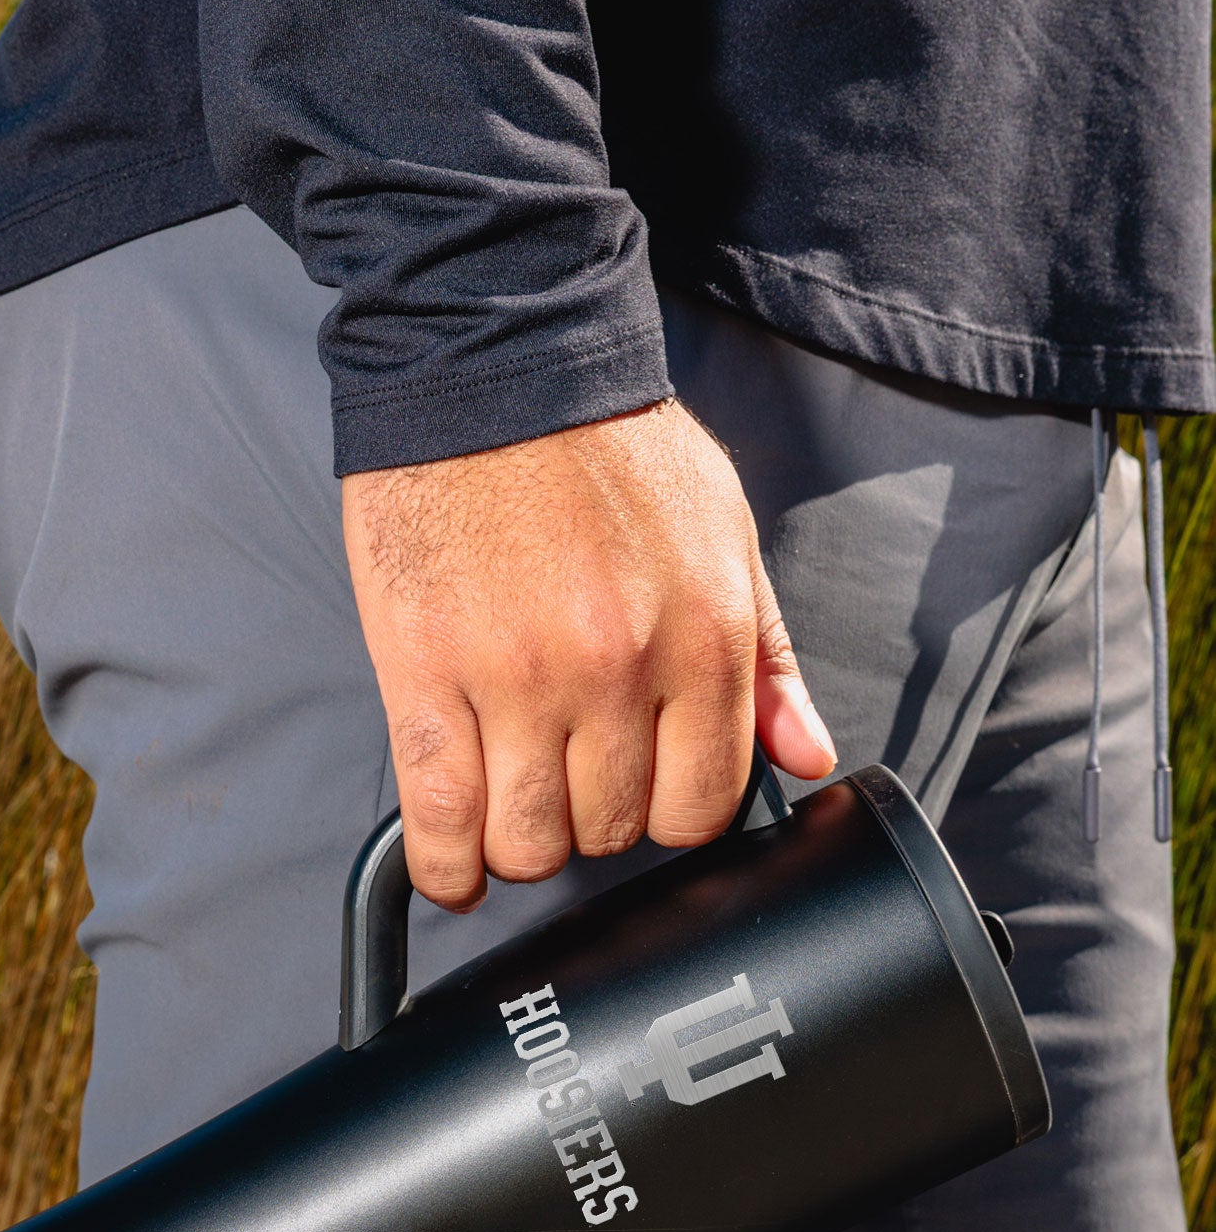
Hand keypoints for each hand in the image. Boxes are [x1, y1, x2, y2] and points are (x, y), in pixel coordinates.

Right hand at [342, 397, 835, 912]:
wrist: (494, 364)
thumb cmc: (608, 447)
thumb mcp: (724, 533)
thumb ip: (770, 656)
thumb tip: (807, 756)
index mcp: (701, 638)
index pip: (701, 804)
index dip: (669, 814)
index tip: (640, 794)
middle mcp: (616, 670)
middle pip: (612, 831)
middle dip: (593, 822)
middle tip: (567, 779)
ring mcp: (516, 678)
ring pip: (527, 840)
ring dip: (520, 844)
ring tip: (509, 805)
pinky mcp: (425, 672)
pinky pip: (439, 815)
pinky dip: (444, 865)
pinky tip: (449, 868)